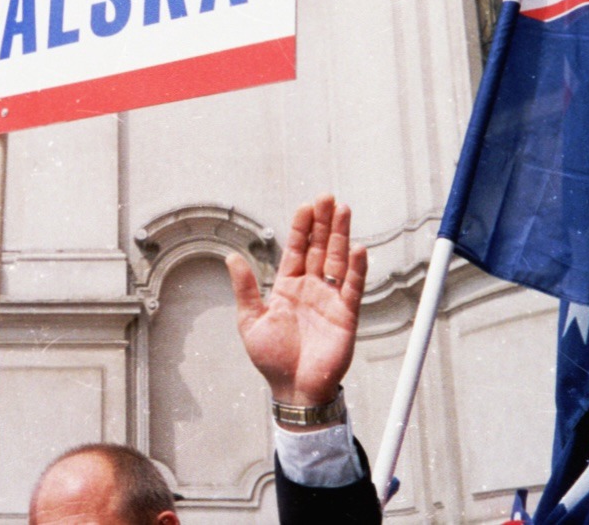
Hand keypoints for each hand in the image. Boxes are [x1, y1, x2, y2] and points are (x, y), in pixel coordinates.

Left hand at [227, 194, 367, 415]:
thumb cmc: (273, 360)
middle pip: (319, 248)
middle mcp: (310, 289)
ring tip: (343, 211)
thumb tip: (231, 257)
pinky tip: (358, 249)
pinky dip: (357, 269)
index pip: (295, 250)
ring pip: (337, 261)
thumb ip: (245, 288)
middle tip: (327, 198)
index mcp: (287, 288)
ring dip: (340, 236)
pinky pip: (353, 288)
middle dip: (323, 223)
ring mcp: (329, 300)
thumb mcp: (251, 321)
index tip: (305, 206)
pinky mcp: (346, 316)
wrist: (294, 390)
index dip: (301, 228)